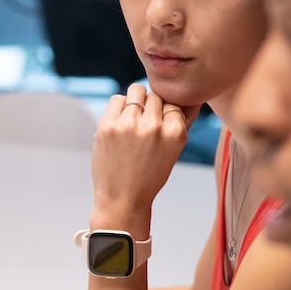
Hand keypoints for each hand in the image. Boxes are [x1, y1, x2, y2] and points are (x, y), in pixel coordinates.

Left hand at [90, 83, 200, 233]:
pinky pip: (117, 99)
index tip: (160, 127)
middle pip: (156, 96)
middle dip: (151, 107)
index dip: (166, 114)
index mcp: (175, 133)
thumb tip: (181, 97)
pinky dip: (119, 107)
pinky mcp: (108, 125)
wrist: (123, 199)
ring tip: (132, 121)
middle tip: (144, 126)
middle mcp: (154, 126)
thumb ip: (177, 124)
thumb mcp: (173, 151)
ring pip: (137, 90)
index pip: (174, 104)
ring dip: (136, 101)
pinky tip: (120, 123)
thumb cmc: (149, 175)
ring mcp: (129, 124)